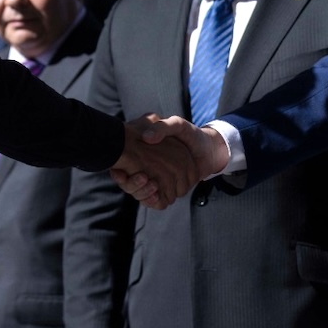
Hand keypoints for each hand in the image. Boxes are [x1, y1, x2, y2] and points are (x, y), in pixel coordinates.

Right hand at [110, 115, 226, 208]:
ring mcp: (157, 182)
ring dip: (142, 192)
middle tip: (141, 176)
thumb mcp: (177, 125)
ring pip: (141, 195)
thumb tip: (147, 138)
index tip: (118, 171)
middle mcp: (146, 170)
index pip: (122, 170)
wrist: (209, 149)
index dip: (118, 174)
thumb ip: (162, 127)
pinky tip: (156, 192)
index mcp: (142, 155)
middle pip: (129, 186)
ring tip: (152, 183)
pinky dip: (154, 200)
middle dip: (131, 185)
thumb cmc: (190, 136)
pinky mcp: (168, 192)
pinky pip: (157, 202)